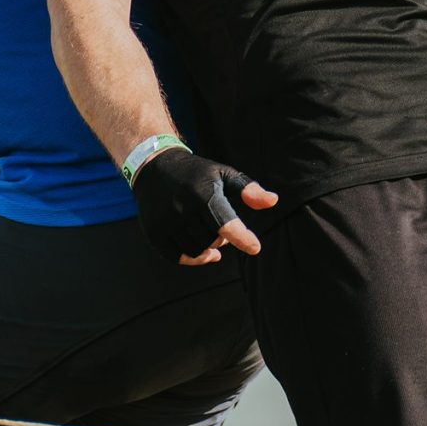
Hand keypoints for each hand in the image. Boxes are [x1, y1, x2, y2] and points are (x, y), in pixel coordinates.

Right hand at [130, 146, 276, 264]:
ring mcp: (165, 222)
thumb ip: (248, 189)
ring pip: (195, 250)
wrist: (154, 167)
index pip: (225, 224)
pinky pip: (177, 256)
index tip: (255, 248)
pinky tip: (203, 253)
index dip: (242, 238)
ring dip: (207, 247)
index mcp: (202, 194)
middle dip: (222, 238)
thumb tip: (272, 201)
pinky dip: (192, 258)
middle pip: (212, 240)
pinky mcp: (154, 232)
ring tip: (210, 234)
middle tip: (222, 228)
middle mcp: (182, 208)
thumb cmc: (196, 173)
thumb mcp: (223, 174)